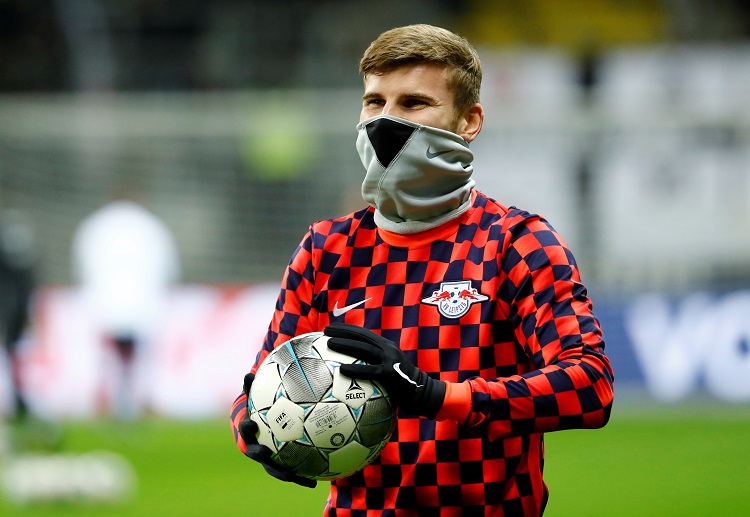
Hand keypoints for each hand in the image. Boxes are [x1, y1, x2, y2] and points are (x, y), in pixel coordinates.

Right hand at [238, 373, 316, 487]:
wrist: (264, 428)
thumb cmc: (262, 409)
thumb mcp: (259, 397)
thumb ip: (254, 387)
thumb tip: (248, 372)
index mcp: (250, 432)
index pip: (245, 429)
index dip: (246, 427)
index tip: (250, 422)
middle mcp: (256, 448)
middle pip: (255, 453)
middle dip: (258, 454)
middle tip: (264, 452)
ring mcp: (268, 460)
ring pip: (274, 469)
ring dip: (283, 474)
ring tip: (295, 478)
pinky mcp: (281, 467)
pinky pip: (291, 472)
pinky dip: (301, 478)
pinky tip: (314, 483)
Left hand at [324, 323, 445, 418]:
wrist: (422, 392)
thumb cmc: (403, 383)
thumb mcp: (391, 366)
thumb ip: (376, 362)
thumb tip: (355, 365)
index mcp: (386, 346)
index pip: (364, 333)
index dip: (348, 328)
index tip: (332, 327)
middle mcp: (388, 349)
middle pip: (361, 336)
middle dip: (342, 331)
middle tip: (325, 330)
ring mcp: (389, 360)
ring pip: (363, 349)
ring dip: (345, 345)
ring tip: (329, 343)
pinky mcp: (390, 374)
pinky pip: (369, 371)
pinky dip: (355, 369)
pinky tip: (341, 369)